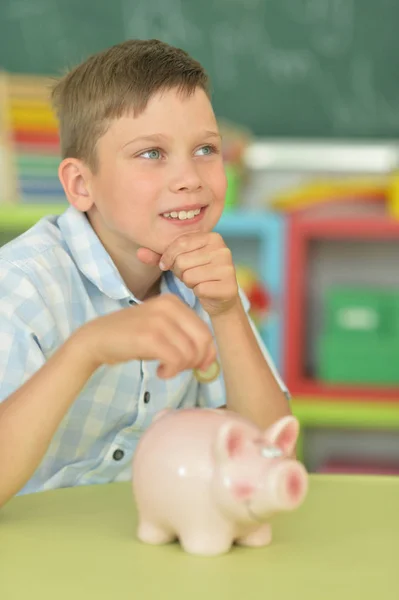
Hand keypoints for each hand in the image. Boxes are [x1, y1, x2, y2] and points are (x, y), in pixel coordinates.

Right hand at [75, 295, 216, 378]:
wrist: (97, 338)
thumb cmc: (132, 338)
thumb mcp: (162, 329)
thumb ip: (185, 337)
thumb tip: (210, 361)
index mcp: (174, 302)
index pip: (205, 331)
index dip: (207, 353)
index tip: (197, 366)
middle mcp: (169, 306)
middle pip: (203, 341)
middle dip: (197, 361)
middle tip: (180, 369)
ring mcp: (159, 320)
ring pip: (190, 353)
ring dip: (180, 368)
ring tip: (165, 369)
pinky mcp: (149, 337)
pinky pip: (176, 359)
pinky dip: (171, 371)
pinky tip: (160, 372)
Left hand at [137, 232, 238, 316]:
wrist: (220, 297)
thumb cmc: (198, 274)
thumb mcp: (179, 261)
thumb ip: (159, 255)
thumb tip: (139, 253)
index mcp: (212, 237)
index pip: (179, 244)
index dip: (168, 257)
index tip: (167, 265)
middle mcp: (223, 249)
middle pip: (182, 261)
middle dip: (180, 272)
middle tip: (189, 275)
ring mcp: (228, 268)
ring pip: (189, 276)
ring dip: (188, 283)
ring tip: (198, 281)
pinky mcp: (229, 286)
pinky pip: (199, 289)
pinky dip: (198, 292)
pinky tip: (205, 290)